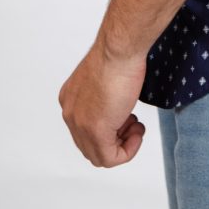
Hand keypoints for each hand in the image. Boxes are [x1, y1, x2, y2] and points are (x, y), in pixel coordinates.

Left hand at [59, 43, 146, 167]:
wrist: (119, 49)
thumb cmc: (118, 54)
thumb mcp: (105, 78)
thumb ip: (103, 97)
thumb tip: (117, 109)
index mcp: (70, 98)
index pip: (85, 129)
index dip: (110, 128)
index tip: (127, 116)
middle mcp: (71, 112)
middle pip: (90, 144)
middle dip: (116, 138)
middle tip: (133, 122)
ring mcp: (81, 124)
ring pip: (99, 155)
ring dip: (123, 146)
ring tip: (137, 127)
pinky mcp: (96, 132)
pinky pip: (110, 159)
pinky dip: (127, 152)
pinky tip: (137, 135)